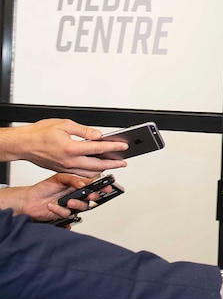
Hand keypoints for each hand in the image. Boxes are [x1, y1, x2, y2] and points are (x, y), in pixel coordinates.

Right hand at [0, 119, 127, 175]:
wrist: (23, 144)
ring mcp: (66, 168)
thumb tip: (98, 135)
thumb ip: (84, 131)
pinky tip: (97, 167)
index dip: (113, 147)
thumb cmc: (39, 133)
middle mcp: (70, 161)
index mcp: (71, 148)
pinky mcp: (62, 170)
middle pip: (98, 165)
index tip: (123, 146)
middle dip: (113, 164)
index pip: (98, 149)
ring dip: (103, 169)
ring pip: (90, 172)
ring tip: (114, 165)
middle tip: (124, 162)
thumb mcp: (64, 124)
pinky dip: (92, 172)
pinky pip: (81, 174)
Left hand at [0, 174, 105, 221]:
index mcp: (77, 184)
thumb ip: (73, 179)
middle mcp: (76, 195)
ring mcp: (71, 205)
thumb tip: (83, 183)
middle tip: (90, 195)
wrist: (29, 201)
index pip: (93, 185)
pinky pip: (68, 214)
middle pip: (91, 197)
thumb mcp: (59, 178)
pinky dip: (59, 210)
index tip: (107, 187)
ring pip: (82, 207)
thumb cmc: (43, 188)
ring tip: (68, 202)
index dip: (102, 186)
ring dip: (77, 204)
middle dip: (92, 197)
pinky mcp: (65, 213)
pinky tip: (53, 206)